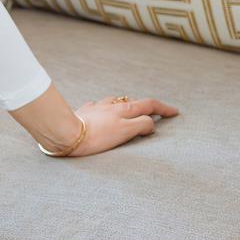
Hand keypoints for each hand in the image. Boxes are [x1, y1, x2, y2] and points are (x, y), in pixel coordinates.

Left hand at [60, 95, 180, 155]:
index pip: (149, 105)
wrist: (65, 133)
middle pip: (134, 102)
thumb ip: (140, 126)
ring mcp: (97, 108)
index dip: (164, 109)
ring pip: (115, 102)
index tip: (175, 112)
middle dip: (148, 106)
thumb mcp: (124, 132)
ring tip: (128, 110)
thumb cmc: (95, 137)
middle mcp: (112, 106)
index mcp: (124, 110)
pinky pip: (96, 106)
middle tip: (156, 112)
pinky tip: (100, 110)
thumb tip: (150, 124)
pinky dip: (103, 108)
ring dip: (125, 104)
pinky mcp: (83, 112)